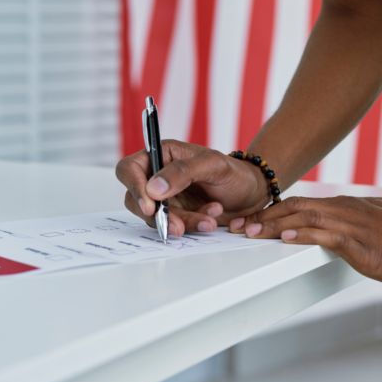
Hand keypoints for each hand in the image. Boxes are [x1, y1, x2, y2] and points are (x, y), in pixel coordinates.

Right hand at [115, 140, 270, 236]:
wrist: (251, 193)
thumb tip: (154, 187)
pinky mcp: (177, 215)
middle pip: (138, 199)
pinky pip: (173, 226)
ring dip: (181, 222)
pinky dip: (191, 227)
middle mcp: (159, 176)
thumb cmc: (234, 172)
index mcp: (162, 154)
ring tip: (209, 220)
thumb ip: (183, 172)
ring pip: (156, 217)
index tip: (151, 205)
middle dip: (159, 215)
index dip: (134, 187)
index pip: (130, 169)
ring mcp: (167, 198)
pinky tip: (210, 220)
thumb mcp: (213, 165)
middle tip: (179, 226)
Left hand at [227, 196, 381, 288]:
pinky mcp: (360, 243)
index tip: (248, 220)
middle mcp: (345, 209)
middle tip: (237, 226)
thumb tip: (337, 220)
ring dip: (274, 225)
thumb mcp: (377, 219)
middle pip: (295, 207)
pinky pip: (326, 236)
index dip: (271, 211)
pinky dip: (304, 235)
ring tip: (251, 232)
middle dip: (262, 217)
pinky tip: (286, 238)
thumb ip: (355, 216)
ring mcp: (352, 224)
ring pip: (304, 218)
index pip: (300, 203)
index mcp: (346, 204)